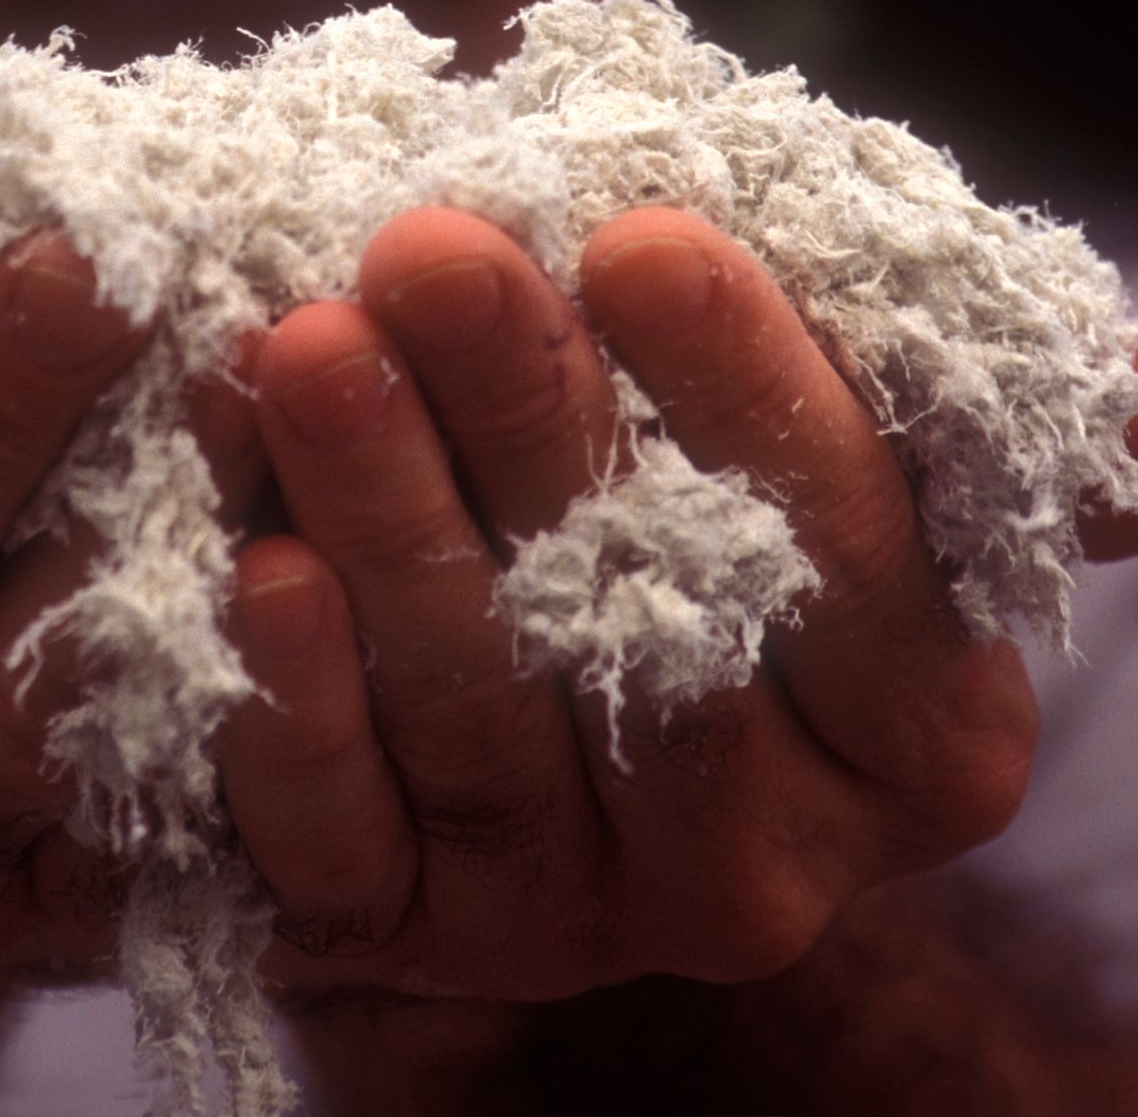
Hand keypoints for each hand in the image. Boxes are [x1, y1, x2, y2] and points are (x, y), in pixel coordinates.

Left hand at [219, 206, 1047, 1030]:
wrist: (487, 575)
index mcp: (917, 716)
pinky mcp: (415, 940)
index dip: (746, 386)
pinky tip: (257, 571)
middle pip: (656, 621)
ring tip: (305, 347)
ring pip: (489, 719)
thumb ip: (916, 404)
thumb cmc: (668, 457)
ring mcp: (588, 908)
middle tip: (425, 246)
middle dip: (530, 409)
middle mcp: (772, 848)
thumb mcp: (814, 424)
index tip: (636, 235)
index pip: (853, 543)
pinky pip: (354, 843)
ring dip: (389, 522)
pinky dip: (299, 709)